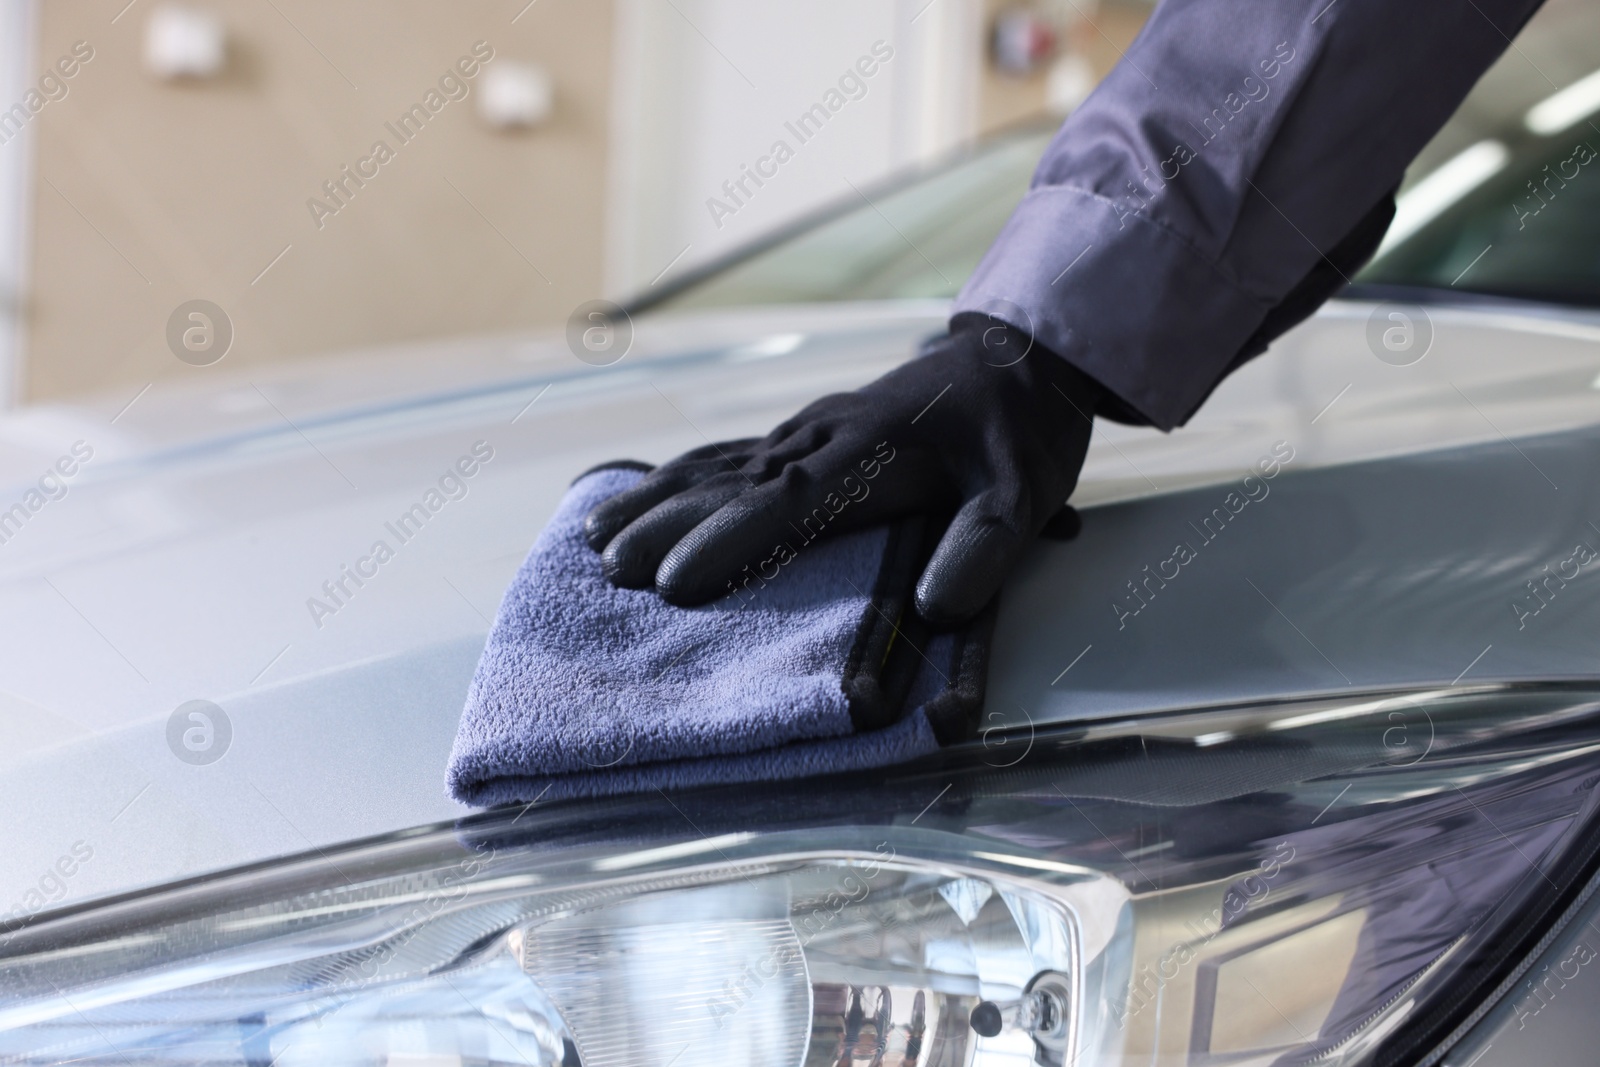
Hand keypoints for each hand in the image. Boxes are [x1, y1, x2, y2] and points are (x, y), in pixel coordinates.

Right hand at [583, 316, 1103, 626]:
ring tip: (597, 535)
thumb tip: (934, 609)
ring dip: (657, 498)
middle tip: (611, 570)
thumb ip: (984, 550)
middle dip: (667, 525)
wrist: (1018, 360)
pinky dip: (680, 476)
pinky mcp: (806, 432)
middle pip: (733, 482)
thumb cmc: (1018, 436)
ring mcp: (809, 429)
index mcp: (873, 452)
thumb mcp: (1023, 496)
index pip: (791, 502)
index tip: (676, 580)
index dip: (731, 541)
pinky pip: (730, 453)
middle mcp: (825, 435)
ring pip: (718, 464)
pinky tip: (644, 493)